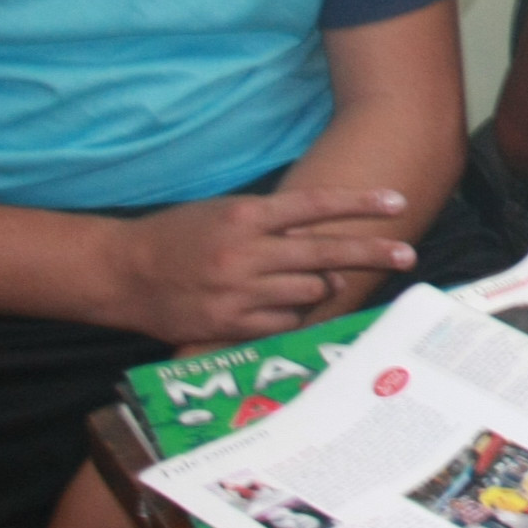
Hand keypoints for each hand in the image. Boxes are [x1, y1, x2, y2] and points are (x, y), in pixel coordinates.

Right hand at [104, 185, 414, 344]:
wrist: (121, 272)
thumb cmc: (177, 236)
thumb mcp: (224, 213)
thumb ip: (272, 225)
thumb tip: (325, 244)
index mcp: (245, 216)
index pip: (315, 205)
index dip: (359, 205)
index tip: (396, 203)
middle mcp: (246, 252)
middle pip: (324, 251)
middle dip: (371, 253)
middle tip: (406, 254)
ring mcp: (238, 291)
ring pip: (308, 290)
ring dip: (322, 285)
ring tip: (321, 280)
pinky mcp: (228, 324)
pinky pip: (283, 322)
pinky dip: (292, 313)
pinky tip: (286, 305)